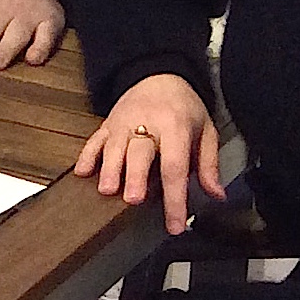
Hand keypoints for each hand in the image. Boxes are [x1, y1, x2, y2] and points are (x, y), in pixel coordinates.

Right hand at [75, 73, 225, 234]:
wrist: (158, 74)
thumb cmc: (183, 107)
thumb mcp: (205, 130)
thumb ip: (209, 164)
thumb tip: (216, 195)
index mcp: (176, 127)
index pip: (175, 166)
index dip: (175, 198)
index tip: (175, 225)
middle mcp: (148, 124)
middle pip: (140, 153)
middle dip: (136, 177)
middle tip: (133, 200)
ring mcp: (124, 122)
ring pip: (115, 146)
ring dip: (110, 169)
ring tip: (106, 190)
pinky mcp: (109, 123)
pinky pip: (95, 139)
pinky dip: (88, 156)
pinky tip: (83, 172)